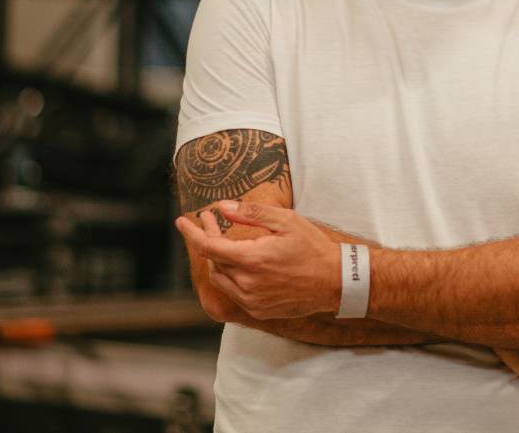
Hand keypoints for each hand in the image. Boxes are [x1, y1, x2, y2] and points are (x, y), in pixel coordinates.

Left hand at [173, 201, 340, 319]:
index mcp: (252, 259)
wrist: (336, 282)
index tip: (182, 221)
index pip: (208, 247)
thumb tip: (223, 207)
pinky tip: (239, 262)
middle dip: (207, 239)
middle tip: (210, 220)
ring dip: (217, 259)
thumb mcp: (286, 221)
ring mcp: (252, 301)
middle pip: (213, 262)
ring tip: (222, 240)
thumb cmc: (313, 247)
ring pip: (221, 279)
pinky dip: (230, 276)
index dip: (192, 233)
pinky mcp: (259, 311)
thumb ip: (252, 213)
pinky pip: (234, 293)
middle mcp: (248, 284)